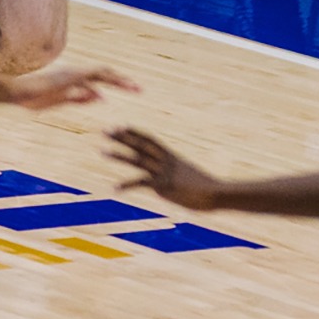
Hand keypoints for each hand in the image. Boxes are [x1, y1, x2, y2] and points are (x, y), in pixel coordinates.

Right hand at [6, 66, 140, 108]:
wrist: (16, 91)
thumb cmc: (35, 96)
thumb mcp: (62, 100)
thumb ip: (81, 98)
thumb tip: (102, 98)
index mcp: (76, 78)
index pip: (101, 78)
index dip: (117, 82)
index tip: (132, 88)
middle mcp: (76, 73)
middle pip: (105, 74)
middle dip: (123, 81)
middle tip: (139, 89)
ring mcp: (72, 74)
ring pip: (101, 73)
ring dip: (117, 80)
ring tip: (133, 87)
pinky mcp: (66, 78)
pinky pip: (86, 79)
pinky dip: (98, 84)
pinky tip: (106, 93)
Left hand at [106, 127, 222, 210]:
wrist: (216, 193)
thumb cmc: (205, 187)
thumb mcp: (188, 176)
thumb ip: (177, 174)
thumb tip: (172, 178)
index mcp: (171, 156)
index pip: (149, 139)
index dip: (134, 132)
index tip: (119, 125)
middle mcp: (166, 160)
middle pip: (140, 145)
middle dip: (122, 137)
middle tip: (104, 130)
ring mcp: (164, 172)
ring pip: (138, 160)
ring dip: (119, 155)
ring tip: (102, 150)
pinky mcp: (164, 186)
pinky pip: (142, 183)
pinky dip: (127, 185)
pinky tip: (114, 188)